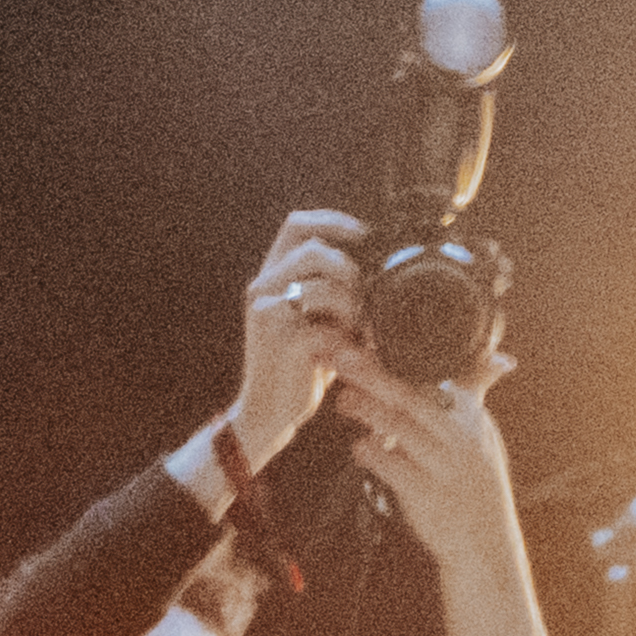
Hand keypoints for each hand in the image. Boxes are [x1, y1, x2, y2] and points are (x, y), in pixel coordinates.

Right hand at [230, 211, 364, 466]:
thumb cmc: (296, 369)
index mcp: (270, 277)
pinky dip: (348, 342)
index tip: (365, 234)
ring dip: (352, 307)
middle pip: (312, 249)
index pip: (296, 225)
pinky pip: (327, 329)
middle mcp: (263, 288)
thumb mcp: (311, 321)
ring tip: (362, 332)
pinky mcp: (283, 344)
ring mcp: (269, 314)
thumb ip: (327, 292)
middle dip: (348, 269)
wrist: (267, 414)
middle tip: (365, 297)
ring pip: (322, 287)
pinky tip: (355, 356)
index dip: (332, 221)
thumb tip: (372, 271)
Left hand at [330, 349, 524, 576]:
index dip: (401, 358)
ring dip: (368, 410)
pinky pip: (395, 469)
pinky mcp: (428, 497)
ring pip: (401, 428)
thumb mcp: (485, 436)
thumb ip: (478, 395)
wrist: (486, 546)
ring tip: (343, 400)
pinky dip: (374, 455)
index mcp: (471, 416)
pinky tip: (358, 448)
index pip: (436, 376)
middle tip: (343, 358)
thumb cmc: (478, 486)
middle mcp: (460, 437)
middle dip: (375, 375)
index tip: (369, 342)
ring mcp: (444, 467)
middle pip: (412, 397)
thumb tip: (500, 358)